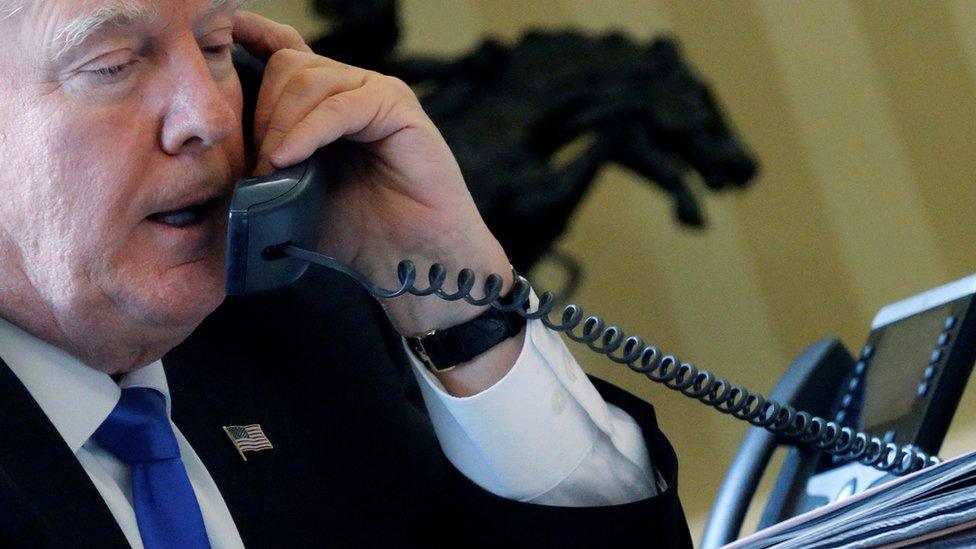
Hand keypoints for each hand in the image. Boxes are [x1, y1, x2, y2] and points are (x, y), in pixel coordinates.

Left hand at [232, 12, 512, 337]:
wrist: (411, 261)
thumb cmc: (360, 234)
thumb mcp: (294, 197)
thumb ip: (267, 166)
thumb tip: (221, 154)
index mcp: (327, 105)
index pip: (287, 52)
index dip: (255, 38)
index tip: (224, 40)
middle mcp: (353, 91)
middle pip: (288, 66)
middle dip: (262, 113)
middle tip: (258, 166)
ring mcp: (377, 95)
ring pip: (309, 79)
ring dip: (281, 125)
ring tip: (274, 170)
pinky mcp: (398, 109)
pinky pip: (341, 106)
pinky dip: (308, 131)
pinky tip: (289, 159)